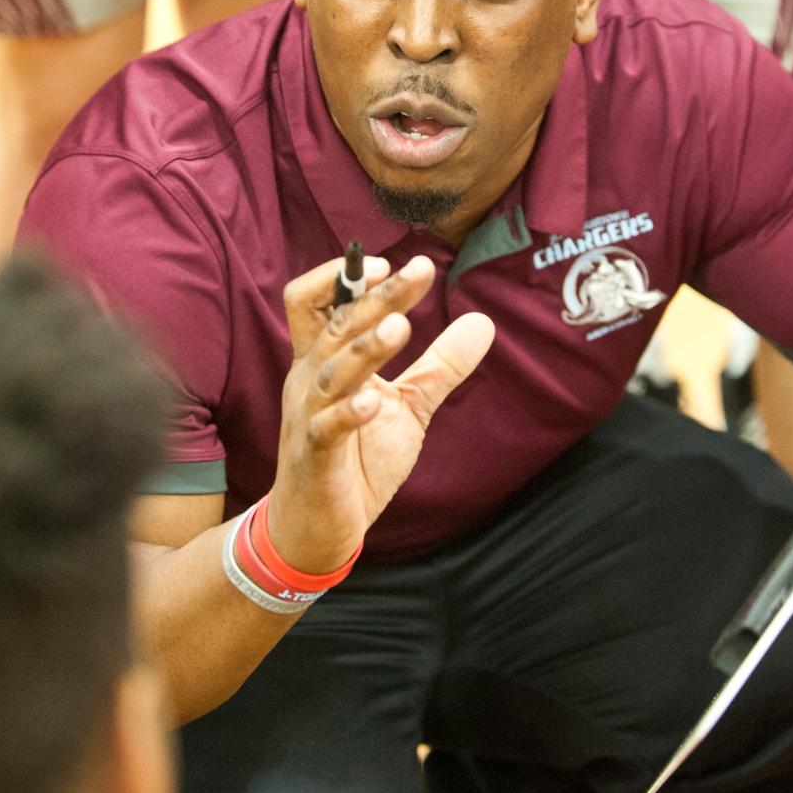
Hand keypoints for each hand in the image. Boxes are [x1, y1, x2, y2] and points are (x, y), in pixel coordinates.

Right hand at [267, 253, 494, 572]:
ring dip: (362, 348)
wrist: (316, 527)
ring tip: (399, 327)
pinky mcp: (314, 457)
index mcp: (325, 361)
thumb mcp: (408, 406)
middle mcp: (310, 380)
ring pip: (328, 371)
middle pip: (334, 325)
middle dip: (374, 298)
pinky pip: (325, 429)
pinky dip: (346, 413)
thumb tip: (484, 321)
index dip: (354, 278)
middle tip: (416, 271)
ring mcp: (308, 417)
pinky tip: (372, 402)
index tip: (405, 264)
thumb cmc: (356, 459)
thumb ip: (440, 365)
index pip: (323, 302)